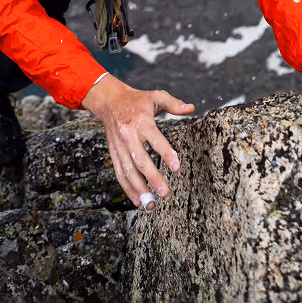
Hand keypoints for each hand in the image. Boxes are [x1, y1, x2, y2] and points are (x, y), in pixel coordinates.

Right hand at [82, 74, 194, 209]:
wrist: (110, 101)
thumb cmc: (137, 101)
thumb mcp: (155, 96)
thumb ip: (174, 104)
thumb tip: (192, 108)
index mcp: (141, 121)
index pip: (155, 139)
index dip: (166, 153)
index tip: (177, 168)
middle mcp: (128, 135)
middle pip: (140, 159)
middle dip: (152, 177)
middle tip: (164, 193)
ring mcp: (119, 146)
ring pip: (128, 170)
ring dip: (139, 189)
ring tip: (151, 205)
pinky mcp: (114, 153)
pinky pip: (120, 173)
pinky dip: (127, 189)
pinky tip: (138, 201)